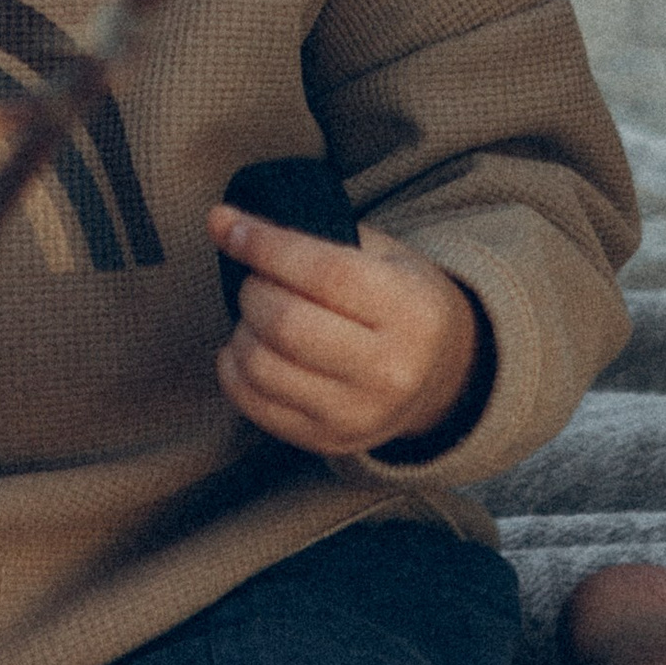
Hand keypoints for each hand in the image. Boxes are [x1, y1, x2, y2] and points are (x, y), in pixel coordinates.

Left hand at [208, 209, 482, 453]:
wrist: (440, 377)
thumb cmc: (400, 300)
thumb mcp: (384, 256)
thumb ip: (314, 236)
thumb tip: (224, 223)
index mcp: (410, 311)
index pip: (324, 273)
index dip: (265, 245)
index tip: (227, 224)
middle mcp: (388, 370)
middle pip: (286, 323)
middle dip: (253, 291)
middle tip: (258, 280)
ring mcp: (357, 414)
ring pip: (262, 367)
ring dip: (241, 331)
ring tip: (256, 316)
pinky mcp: (327, 441)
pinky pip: (254, 405)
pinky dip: (233, 370)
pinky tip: (247, 348)